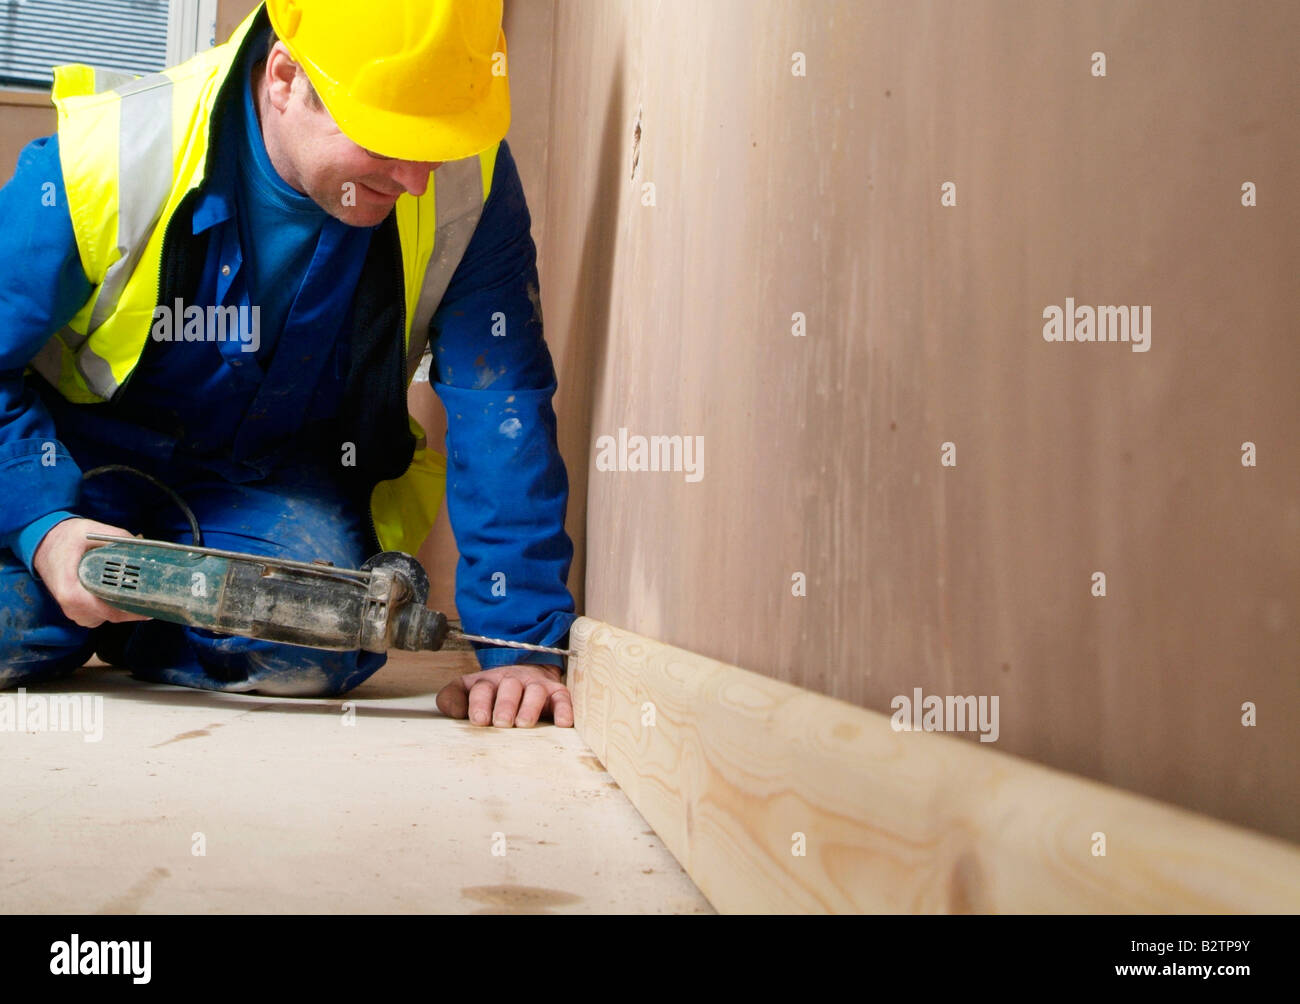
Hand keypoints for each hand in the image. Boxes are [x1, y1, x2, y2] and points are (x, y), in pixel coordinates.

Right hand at [32, 518, 152, 628]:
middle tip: (155, 596)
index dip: (134, 610)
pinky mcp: (77, 610)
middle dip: (134, 606)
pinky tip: (123, 593)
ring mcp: (73, 611)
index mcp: (72, 592)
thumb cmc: (64, 539)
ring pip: (108, 616)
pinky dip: (113, 605)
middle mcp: (72, 607)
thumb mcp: (89, 531)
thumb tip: (142, 543)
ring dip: (124, 606)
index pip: (110, 611)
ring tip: (140, 591)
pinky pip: (101, 614)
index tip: (153, 605)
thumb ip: (117, 538)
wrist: (42, 545)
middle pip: (112, 616)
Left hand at [436, 662, 572, 727]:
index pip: (481, 688)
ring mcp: (535, 686)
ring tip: (524, 723)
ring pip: (535, 691)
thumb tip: (453, 711)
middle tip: (501, 722)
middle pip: (509, 687)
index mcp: (487, 682)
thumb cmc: (495, 694)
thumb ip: (453, 699)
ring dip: (529, 707)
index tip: (479, 719)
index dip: (479, 702)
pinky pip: (563, 698)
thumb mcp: (469, 692)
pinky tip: (563, 723)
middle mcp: (512, 681)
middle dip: (505, 705)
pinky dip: (564, 710)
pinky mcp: (556, 693)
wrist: (528, 673)